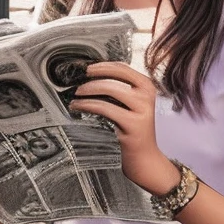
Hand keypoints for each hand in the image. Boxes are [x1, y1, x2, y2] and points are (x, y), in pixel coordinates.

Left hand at [69, 62, 178, 196]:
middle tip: (77, 81)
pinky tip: (78, 107)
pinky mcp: (133, 124)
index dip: (103, 65)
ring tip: (76, 96)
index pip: (123, 67)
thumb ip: (118, 88)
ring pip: (109, 90)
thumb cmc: (132, 129)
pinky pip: (104, 108)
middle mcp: (147, 95)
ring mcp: (142, 110)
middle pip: (115, 76)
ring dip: (87, 91)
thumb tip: (91, 74)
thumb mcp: (130, 104)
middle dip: (93, 76)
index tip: (87, 68)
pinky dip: (87, 105)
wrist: (145, 158)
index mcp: (147, 86)